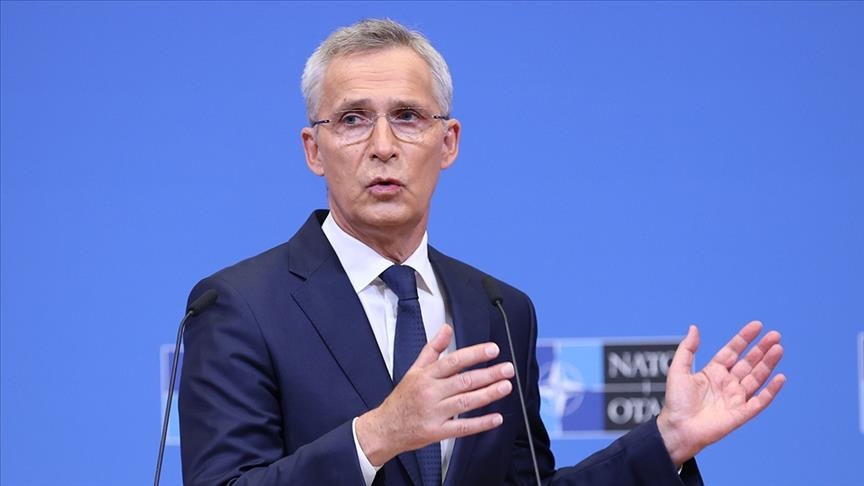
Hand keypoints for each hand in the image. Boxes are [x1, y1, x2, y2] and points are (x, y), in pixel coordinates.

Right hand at [355, 324, 513, 465]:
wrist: (385, 428)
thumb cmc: (402, 399)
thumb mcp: (414, 370)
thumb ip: (433, 349)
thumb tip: (446, 329)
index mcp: (426, 376)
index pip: (453, 361)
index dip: (474, 354)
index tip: (492, 350)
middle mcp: (430, 393)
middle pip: (463, 381)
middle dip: (488, 374)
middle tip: (507, 369)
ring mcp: (434, 413)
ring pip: (465, 402)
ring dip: (488, 394)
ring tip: (505, 386)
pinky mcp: (437, 432)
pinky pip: (462, 428)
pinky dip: (481, 423)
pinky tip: (496, 418)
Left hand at [657, 321, 785, 466]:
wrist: (678, 428)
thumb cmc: (676, 402)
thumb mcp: (678, 370)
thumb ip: (687, 349)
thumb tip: (694, 327)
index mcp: (714, 372)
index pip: (733, 351)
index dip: (744, 338)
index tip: (757, 325)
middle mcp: (727, 383)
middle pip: (749, 362)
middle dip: (761, 349)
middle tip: (775, 335)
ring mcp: (736, 398)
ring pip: (757, 378)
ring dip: (768, 364)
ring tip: (779, 349)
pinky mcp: (742, 413)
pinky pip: (760, 400)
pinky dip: (771, 390)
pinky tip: (780, 377)